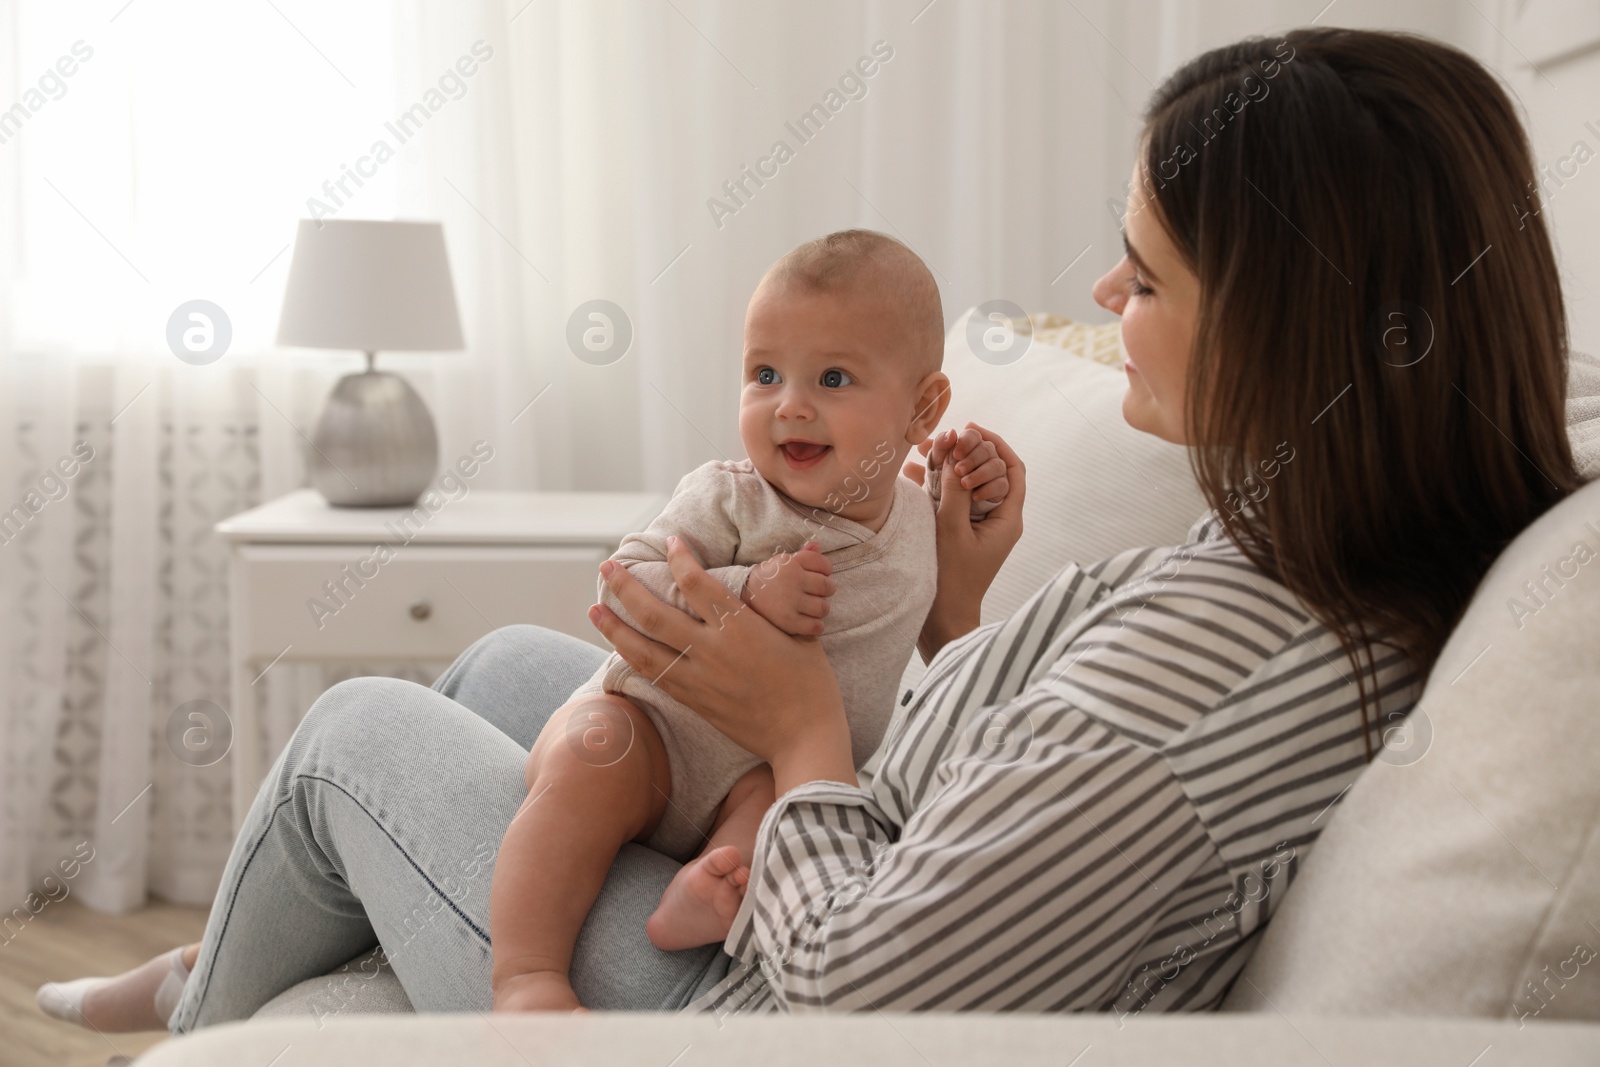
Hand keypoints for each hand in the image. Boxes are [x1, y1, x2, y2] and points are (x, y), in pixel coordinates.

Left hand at [587, 537, 855, 794]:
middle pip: (655, 614)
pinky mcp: (693, 701)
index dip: (680, 558)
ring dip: (615, 628)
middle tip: (607, 567)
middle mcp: (711, 651)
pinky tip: (619, 648)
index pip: (697, 583)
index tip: (670, 541)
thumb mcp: (804, 632)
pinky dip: (632, 659)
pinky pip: (654, 676)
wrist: (802, 737)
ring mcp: (698, 679)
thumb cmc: (810, 683)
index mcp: (739, 627)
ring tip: (595, 609)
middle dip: (626, 588)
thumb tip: (812, 547)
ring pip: (644, 649)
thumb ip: (789, 593)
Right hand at [740, 544, 835, 635]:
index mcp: (791, 563)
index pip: (823, 563)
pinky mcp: (788, 622)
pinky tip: (810, 621)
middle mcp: (792, 580)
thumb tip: (818, 545)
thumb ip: (803, 554)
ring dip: (821, 609)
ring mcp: (790, 602)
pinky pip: (815, 626)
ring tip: (812, 607)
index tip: (821, 574)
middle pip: (826, 586)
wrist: (743, 595)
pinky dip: (817, 625)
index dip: (826, 570)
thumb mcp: (783, 562)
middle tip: (819, 593)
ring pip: (823, 607)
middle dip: (827, 590)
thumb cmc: (770, 578)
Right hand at [901, 423, 1024, 662]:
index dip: (995, 444)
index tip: (971, 429)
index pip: (1013, 468)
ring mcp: (979, 525)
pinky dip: (936, 484)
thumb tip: (956, 451)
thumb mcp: (952, 531)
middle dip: (968, 450)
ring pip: (969, 483)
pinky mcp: (961, 532)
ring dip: (949, 464)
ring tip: (924, 449)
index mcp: (1008, 519)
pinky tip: (914, 472)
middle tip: (944, 438)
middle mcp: (998, 519)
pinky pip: (952, 499)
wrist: (943, 619)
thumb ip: (955, 490)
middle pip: (991, 471)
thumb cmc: (952, 580)